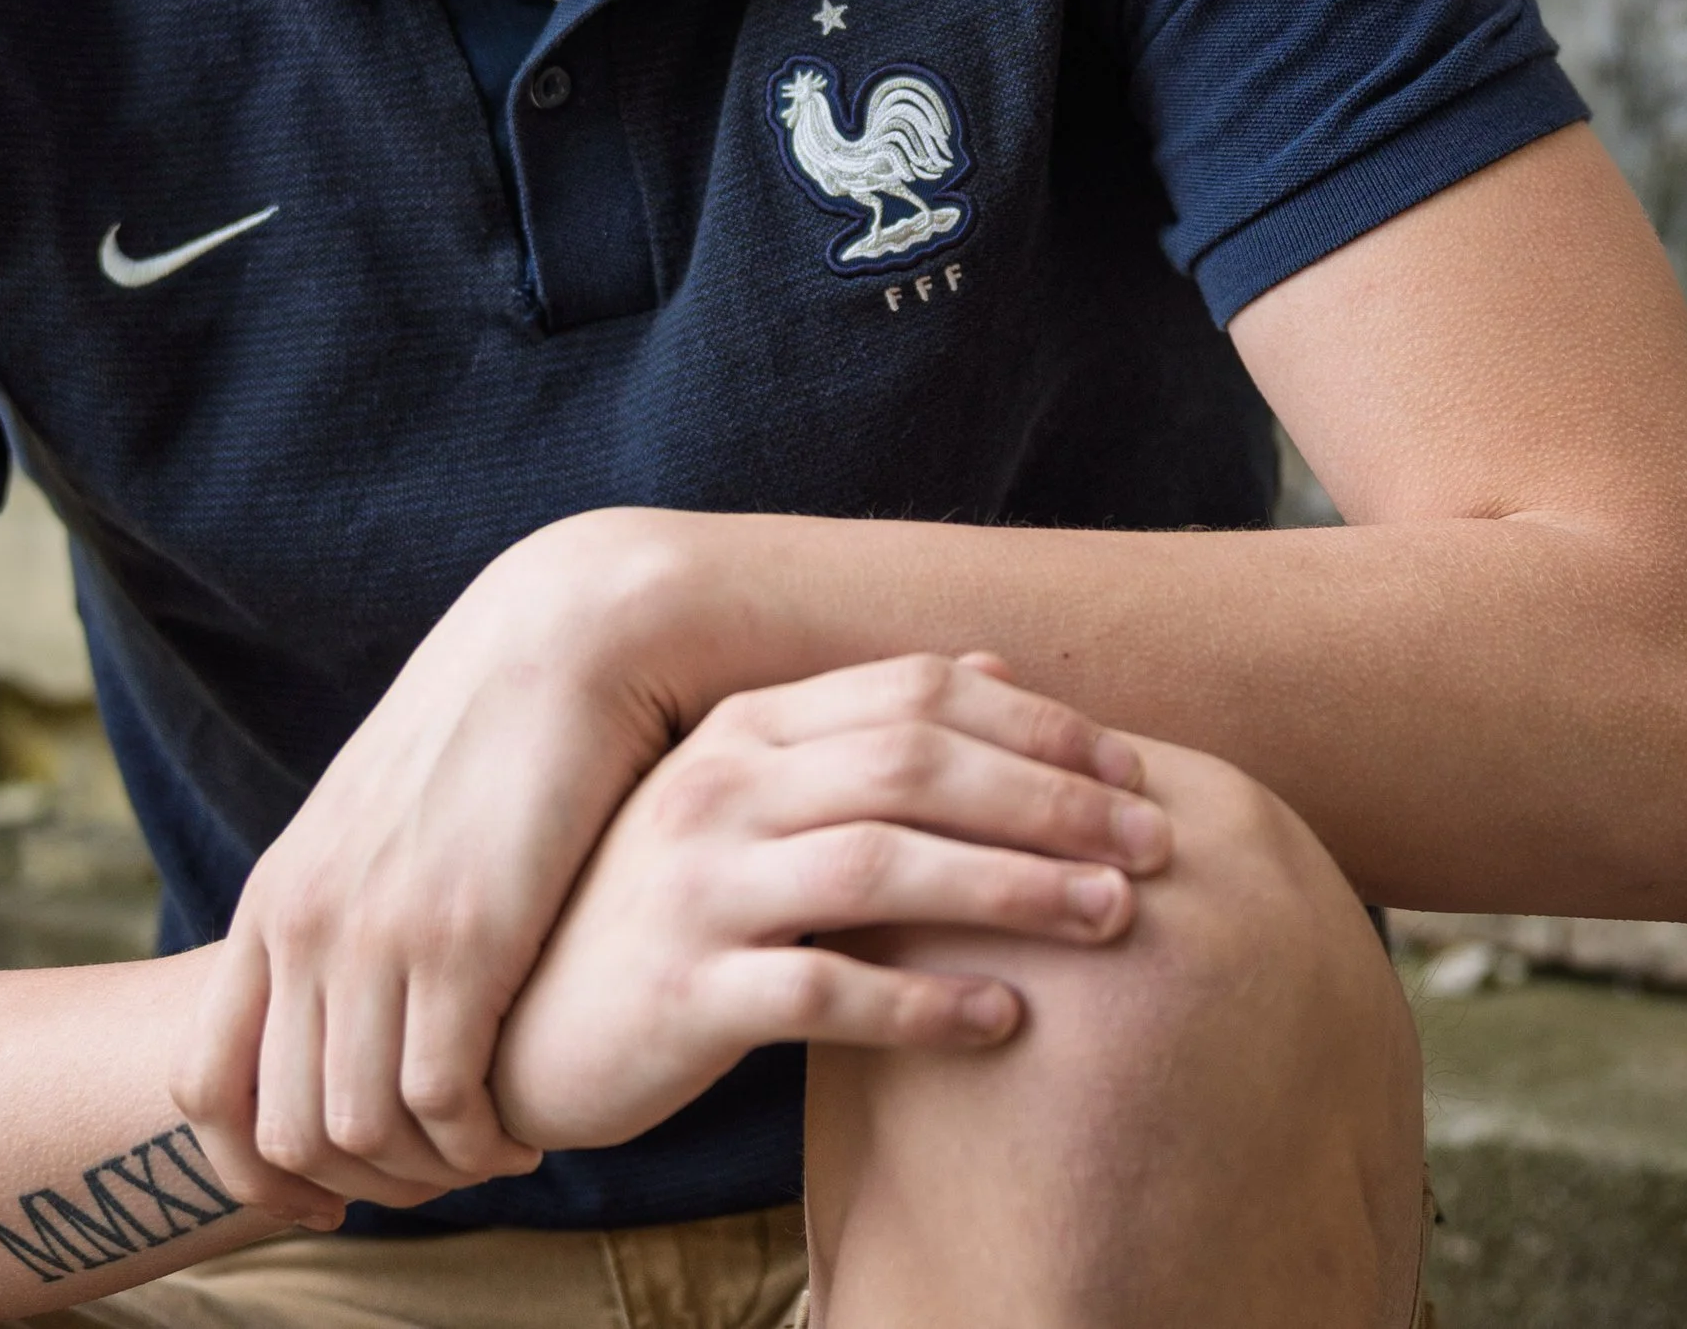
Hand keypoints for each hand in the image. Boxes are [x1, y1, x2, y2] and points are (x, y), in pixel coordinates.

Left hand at [170, 514, 695, 1214]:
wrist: (563, 641)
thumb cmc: (484, 739)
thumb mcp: (374, 825)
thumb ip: (339, 912)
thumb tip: (336, 1015)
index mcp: (275, 899)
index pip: (204, 1091)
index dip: (257, 1176)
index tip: (332, 1200)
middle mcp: (305, 923)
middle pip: (285, 1133)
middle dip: (363, 1186)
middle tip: (437, 1176)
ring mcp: (377, 931)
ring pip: (361, 1135)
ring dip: (429, 1175)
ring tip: (489, 1152)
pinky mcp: (463, 938)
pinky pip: (443, 1108)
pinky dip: (482, 1147)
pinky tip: (526, 1129)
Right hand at [491, 654, 1169, 1155]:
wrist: (530, 1022)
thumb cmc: (667, 906)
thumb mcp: (754, 799)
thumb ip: (862, 733)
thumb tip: (996, 663)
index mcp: (746, 729)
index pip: (912, 695)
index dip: (1032, 724)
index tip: (1133, 766)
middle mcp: (721, 790)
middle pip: (912, 768)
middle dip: (1048, 801)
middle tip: (1156, 842)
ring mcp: (697, 887)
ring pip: (879, 865)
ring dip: (1010, 889)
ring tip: (1112, 919)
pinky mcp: (685, 992)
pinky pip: (823, 989)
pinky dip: (923, 1001)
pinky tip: (1003, 1017)